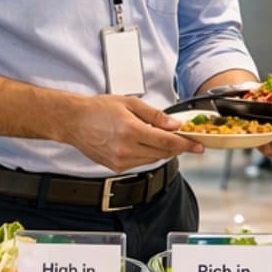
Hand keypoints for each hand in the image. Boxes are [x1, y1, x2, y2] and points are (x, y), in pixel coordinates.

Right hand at [66, 95, 202, 173]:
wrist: (74, 121)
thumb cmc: (98, 109)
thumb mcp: (130, 103)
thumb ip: (154, 115)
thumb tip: (173, 124)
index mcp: (131, 130)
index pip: (166, 142)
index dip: (185, 144)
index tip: (197, 145)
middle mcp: (126, 149)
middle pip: (162, 153)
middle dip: (176, 147)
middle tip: (184, 139)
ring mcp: (120, 161)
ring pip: (153, 160)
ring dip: (162, 151)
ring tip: (161, 137)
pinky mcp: (116, 167)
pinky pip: (140, 163)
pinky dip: (148, 155)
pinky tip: (145, 144)